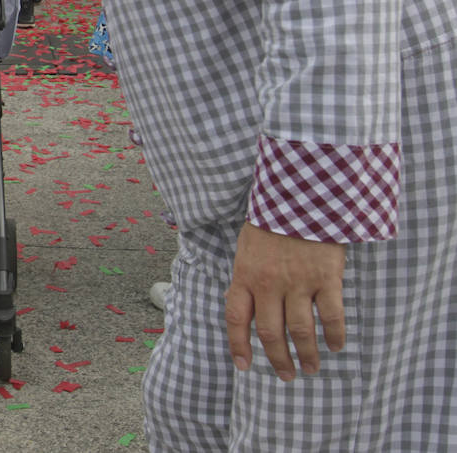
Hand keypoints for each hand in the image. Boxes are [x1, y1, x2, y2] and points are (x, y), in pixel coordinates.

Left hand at [225, 222, 345, 380]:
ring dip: (307, 354)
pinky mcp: (326, 278)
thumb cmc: (270, 222)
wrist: (300, 196)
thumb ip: (244, 277)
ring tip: (311, 368)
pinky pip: (331, 315)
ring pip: (301, 331)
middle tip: (287, 375)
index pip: (237, 319)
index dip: (238, 345)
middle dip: (278, 359)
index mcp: (245, 275)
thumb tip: (236, 303)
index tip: (243, 366)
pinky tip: (336, 346)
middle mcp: (269, 284)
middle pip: (271, 333)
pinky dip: (334, 335)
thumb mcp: (246, 248)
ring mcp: (298, 282)